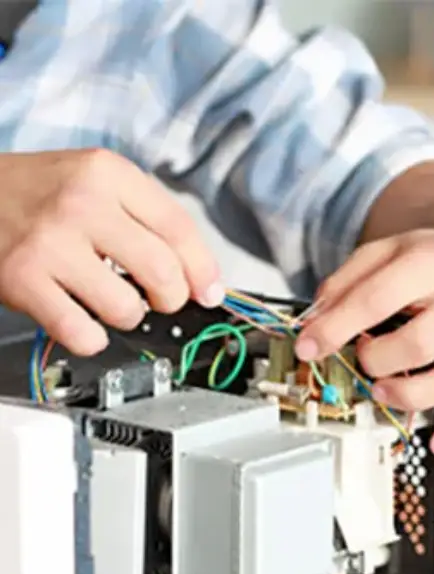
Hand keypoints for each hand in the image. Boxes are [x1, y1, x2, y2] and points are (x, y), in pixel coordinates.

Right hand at [0, 149, 222, 354]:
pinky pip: (82, 332)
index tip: (210, 292)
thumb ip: (146, 219)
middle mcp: (81, 204)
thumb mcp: (93, 182)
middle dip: (171, 299)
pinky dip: (91, 339)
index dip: (203, 270)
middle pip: (162, 272)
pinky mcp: (23, 280)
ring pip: (126, 308)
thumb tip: (200, 278)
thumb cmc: (37, 194)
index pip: (179, 229)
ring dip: (127, 317)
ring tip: (108, 301)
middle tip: (160, 300)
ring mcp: (50, 243)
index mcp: (107, 174)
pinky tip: (82, 321)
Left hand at [295, 218, 433, 453]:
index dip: (335, 328)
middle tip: (361, 356)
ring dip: (408, 396)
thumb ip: (343, 284)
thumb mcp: (381, 252)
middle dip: (375, 360)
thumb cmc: (428, 260)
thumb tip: (312, 325)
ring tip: (382, 389)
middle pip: (419, 345)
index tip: (308, 347)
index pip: (378, 299)